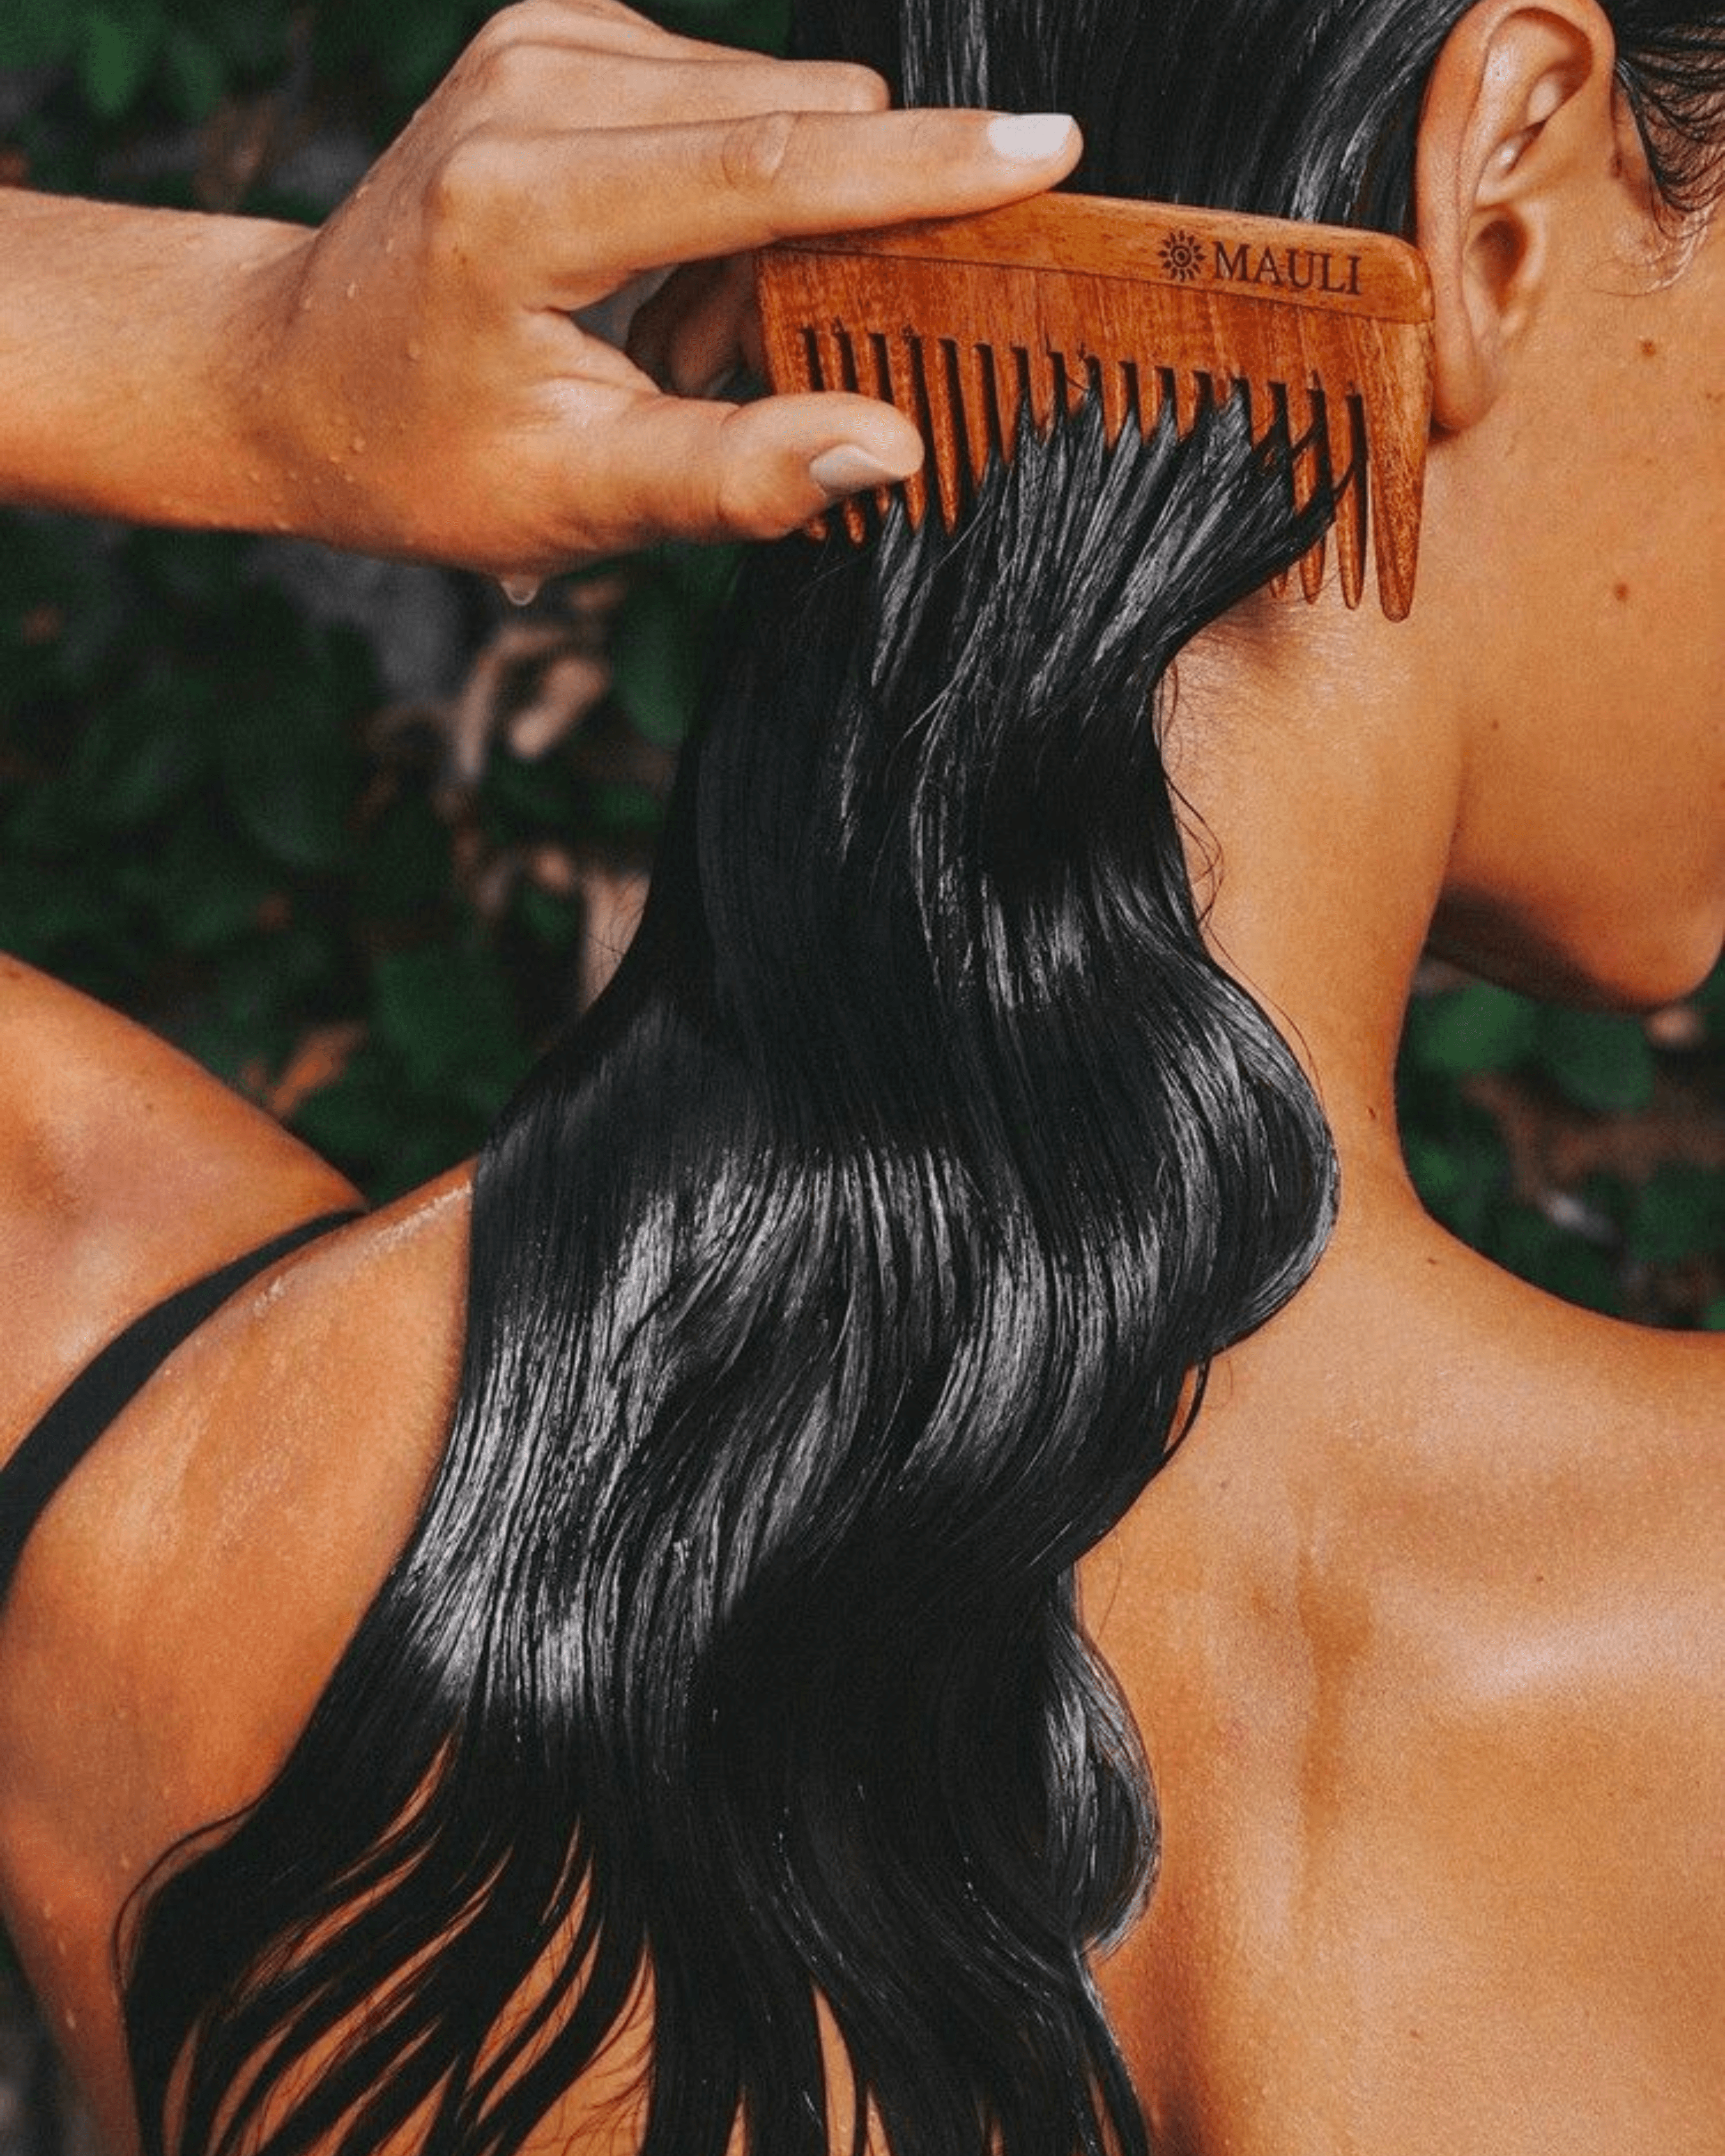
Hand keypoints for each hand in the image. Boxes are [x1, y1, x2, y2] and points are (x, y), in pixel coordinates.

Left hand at [241, 0, 1080, 574]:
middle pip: (797, 116)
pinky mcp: (563, 33)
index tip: (1049, 150)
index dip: (922, 168)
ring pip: (776, 101)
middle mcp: (535, 80)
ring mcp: (547, 38)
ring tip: (680, 334)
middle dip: (845, 234)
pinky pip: (730, 96)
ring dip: (784, 224)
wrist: (292, 374)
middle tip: (753, 359)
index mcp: (525, 202)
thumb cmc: (424, 456)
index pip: (769, 164)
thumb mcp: (575, 501)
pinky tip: (662, 278)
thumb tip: (889, 447)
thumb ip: (733, 477)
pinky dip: (739, 193)